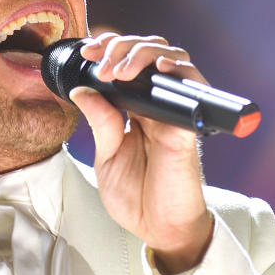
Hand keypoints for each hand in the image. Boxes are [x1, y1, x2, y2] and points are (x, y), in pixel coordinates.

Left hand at [70, 33, 213, 274]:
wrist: (160, 228)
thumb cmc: (136, 197)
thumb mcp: (107, 157)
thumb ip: (100, 122)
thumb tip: (82, 89)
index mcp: (134, 110)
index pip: (126, 64)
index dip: (109, 48)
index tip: (87, 51)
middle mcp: (156, 105)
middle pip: (147, 52)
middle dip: (121, 46)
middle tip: (100, 61)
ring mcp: (174, 112)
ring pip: (170, 58)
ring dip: (143, 53)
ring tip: (120, 70)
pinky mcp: (188, 125)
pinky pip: (193, 87)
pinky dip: (179, 70)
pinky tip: (160, 68)